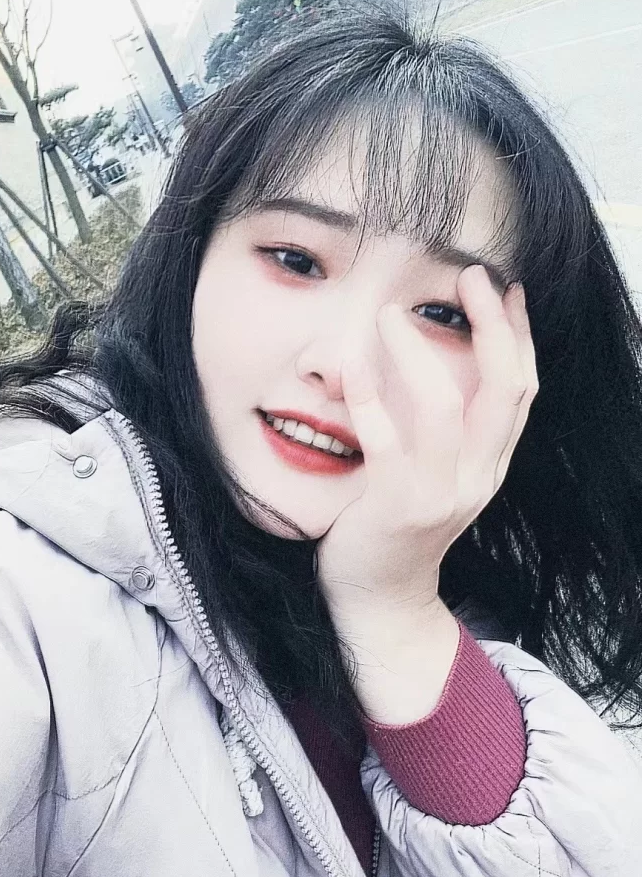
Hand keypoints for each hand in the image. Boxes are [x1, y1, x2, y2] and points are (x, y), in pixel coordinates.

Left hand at [317, 266, 537, 717]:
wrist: (378, 599)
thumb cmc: (394, 527)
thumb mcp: (435, 472)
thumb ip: (442, 428)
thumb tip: (429, 360)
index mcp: (491, 464)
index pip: (521, 389)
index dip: (519, 334)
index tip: (507, 288)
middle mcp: (479, 477)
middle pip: (506, 389)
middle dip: (493, 326)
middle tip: (472, 276)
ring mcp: (442, 493)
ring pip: (447, 409)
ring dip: (420, 353)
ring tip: (393, 313)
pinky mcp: (399, 507)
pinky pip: (386, 442)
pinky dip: (371, 398)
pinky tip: (355, 364)